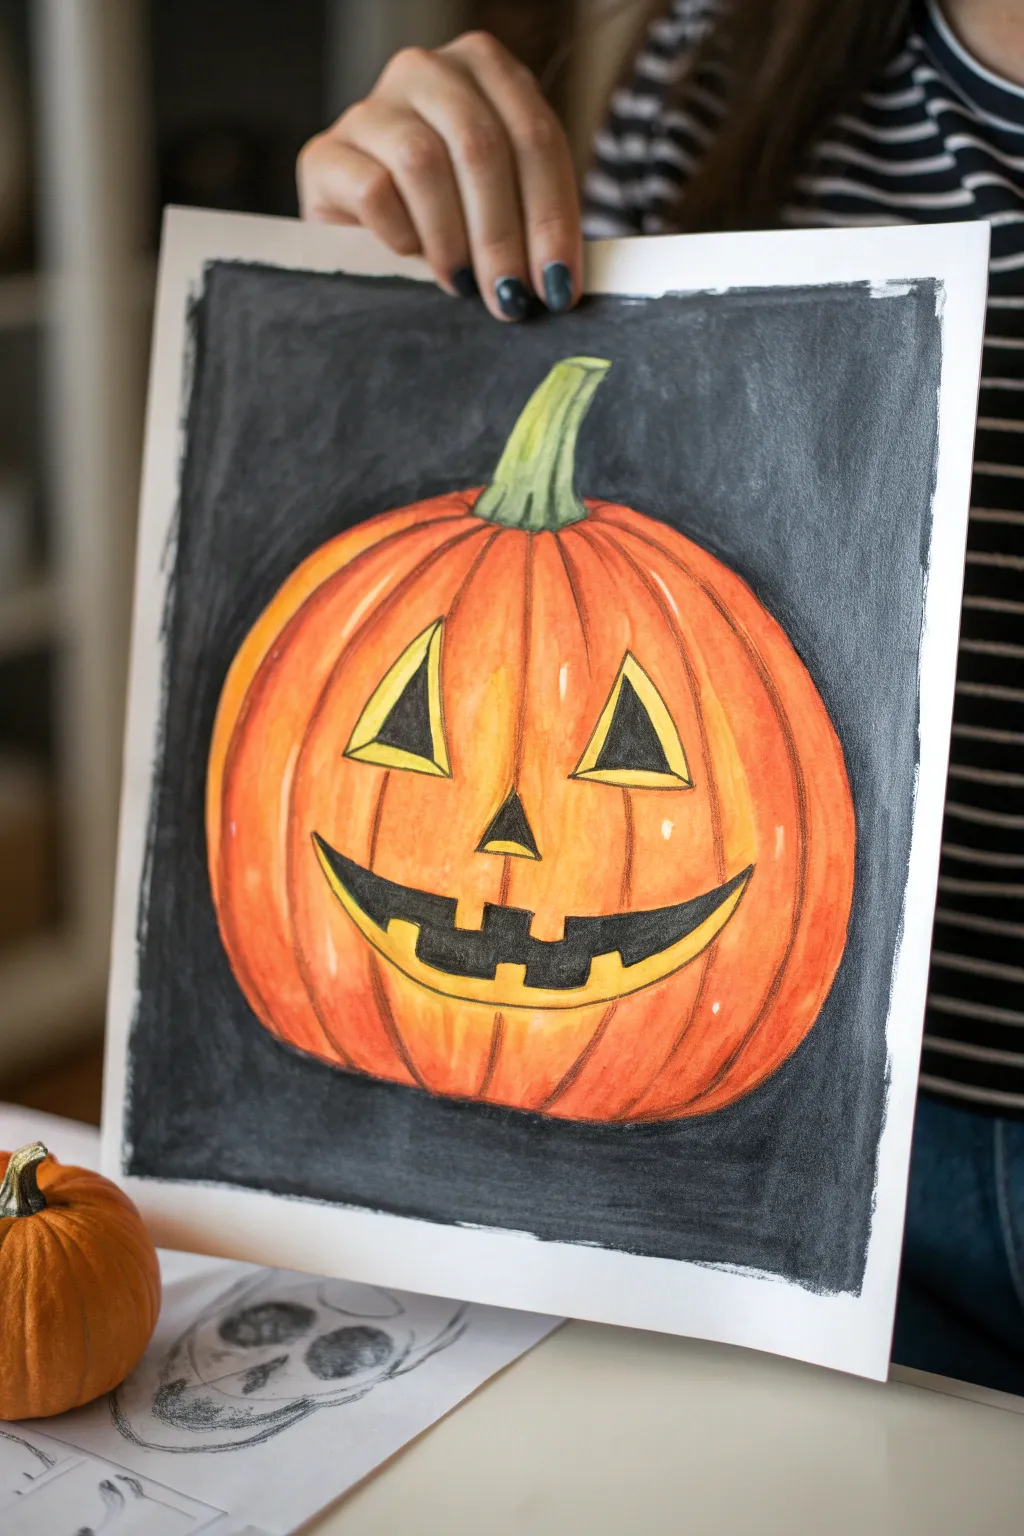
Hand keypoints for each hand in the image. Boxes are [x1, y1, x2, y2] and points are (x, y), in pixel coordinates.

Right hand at [297, 31, 581, 321]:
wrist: (363, 227)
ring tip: (462, 284)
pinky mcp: (326, 152)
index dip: (551, 218)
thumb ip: (535, 217)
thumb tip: (561, 281)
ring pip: (423, 163)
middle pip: (479, 147)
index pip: (534, 137)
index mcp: (485, 69)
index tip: (558, 284)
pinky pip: (374, 189)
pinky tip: (408, 253)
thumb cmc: (448, 215)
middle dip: (501, 236)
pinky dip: (400, 233)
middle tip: (510, 297)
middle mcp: (427, 71)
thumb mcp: (505, 201)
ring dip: (451, 239)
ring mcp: (372, 106)